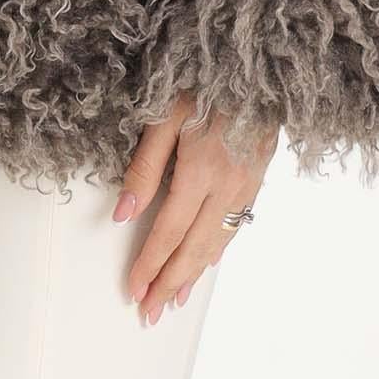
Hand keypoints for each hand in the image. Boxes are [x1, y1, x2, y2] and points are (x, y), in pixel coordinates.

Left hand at [114, 93, 276, 325]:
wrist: (256, 66)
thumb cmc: (205, 82)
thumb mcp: (165, 115)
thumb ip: (144, 166)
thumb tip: (123, 212)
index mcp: (200, 170)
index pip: (168, 231)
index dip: (150, 264)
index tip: (134, 288)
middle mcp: (226, 186)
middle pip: (193, 248)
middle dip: (169, 282)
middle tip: (149, 311)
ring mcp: (245, 187)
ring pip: (216, 244)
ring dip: (193, 276)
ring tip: (174, 300)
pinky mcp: (256, 182)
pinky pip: (234, 229)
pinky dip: (216, 253)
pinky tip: (205, 264)